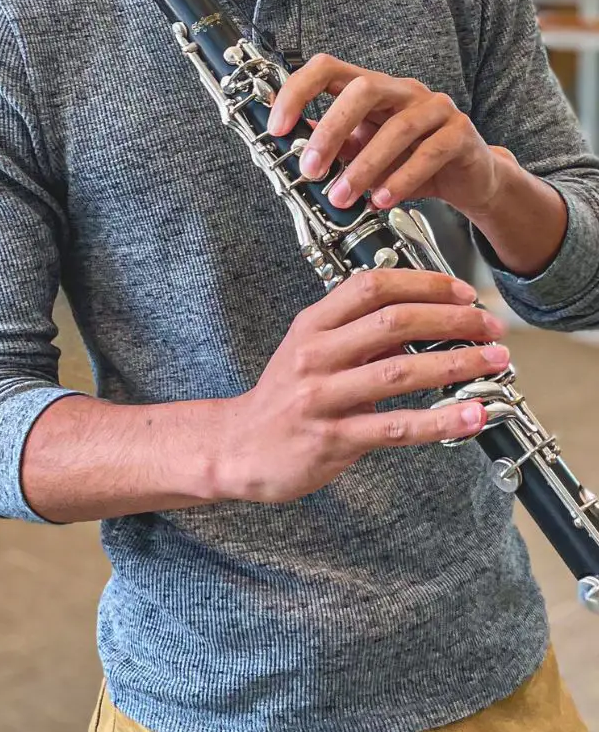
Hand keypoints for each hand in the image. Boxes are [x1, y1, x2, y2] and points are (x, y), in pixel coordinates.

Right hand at [217, 270, 508, 503]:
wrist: (237, 448)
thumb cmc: (283, 397)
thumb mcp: (311, 350)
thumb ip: (360, 332)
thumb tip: (421, 320)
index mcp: (313, 324)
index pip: (373, 286)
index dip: (425, 284)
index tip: (464, 292)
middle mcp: (317, 354)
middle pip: (393, 322)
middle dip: (452, 320)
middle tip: (490, 326)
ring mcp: (323, 396)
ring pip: (400, 371)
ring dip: (456, 364)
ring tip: (494, 361)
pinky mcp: (333, 439)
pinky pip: (396, 427)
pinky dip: (441, 420)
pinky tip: (473, 415)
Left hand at [267, 54, 507, 220]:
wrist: (468, 178)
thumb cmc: (411, 159)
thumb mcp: (362, 150)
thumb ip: (332, 145)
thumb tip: (287, 147)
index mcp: (373, 87)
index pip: (328, 68)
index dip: (298, 91)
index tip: (277, 128)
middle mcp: (403, 90)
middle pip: (363, 89)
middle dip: (330, 130)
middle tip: (310, 170)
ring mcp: (436, 108)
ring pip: (398, 127)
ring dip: (364, 166)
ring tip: (343, 197)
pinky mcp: (460, 134)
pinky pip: (429, 152)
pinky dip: (401, 179)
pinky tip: (382, 200)